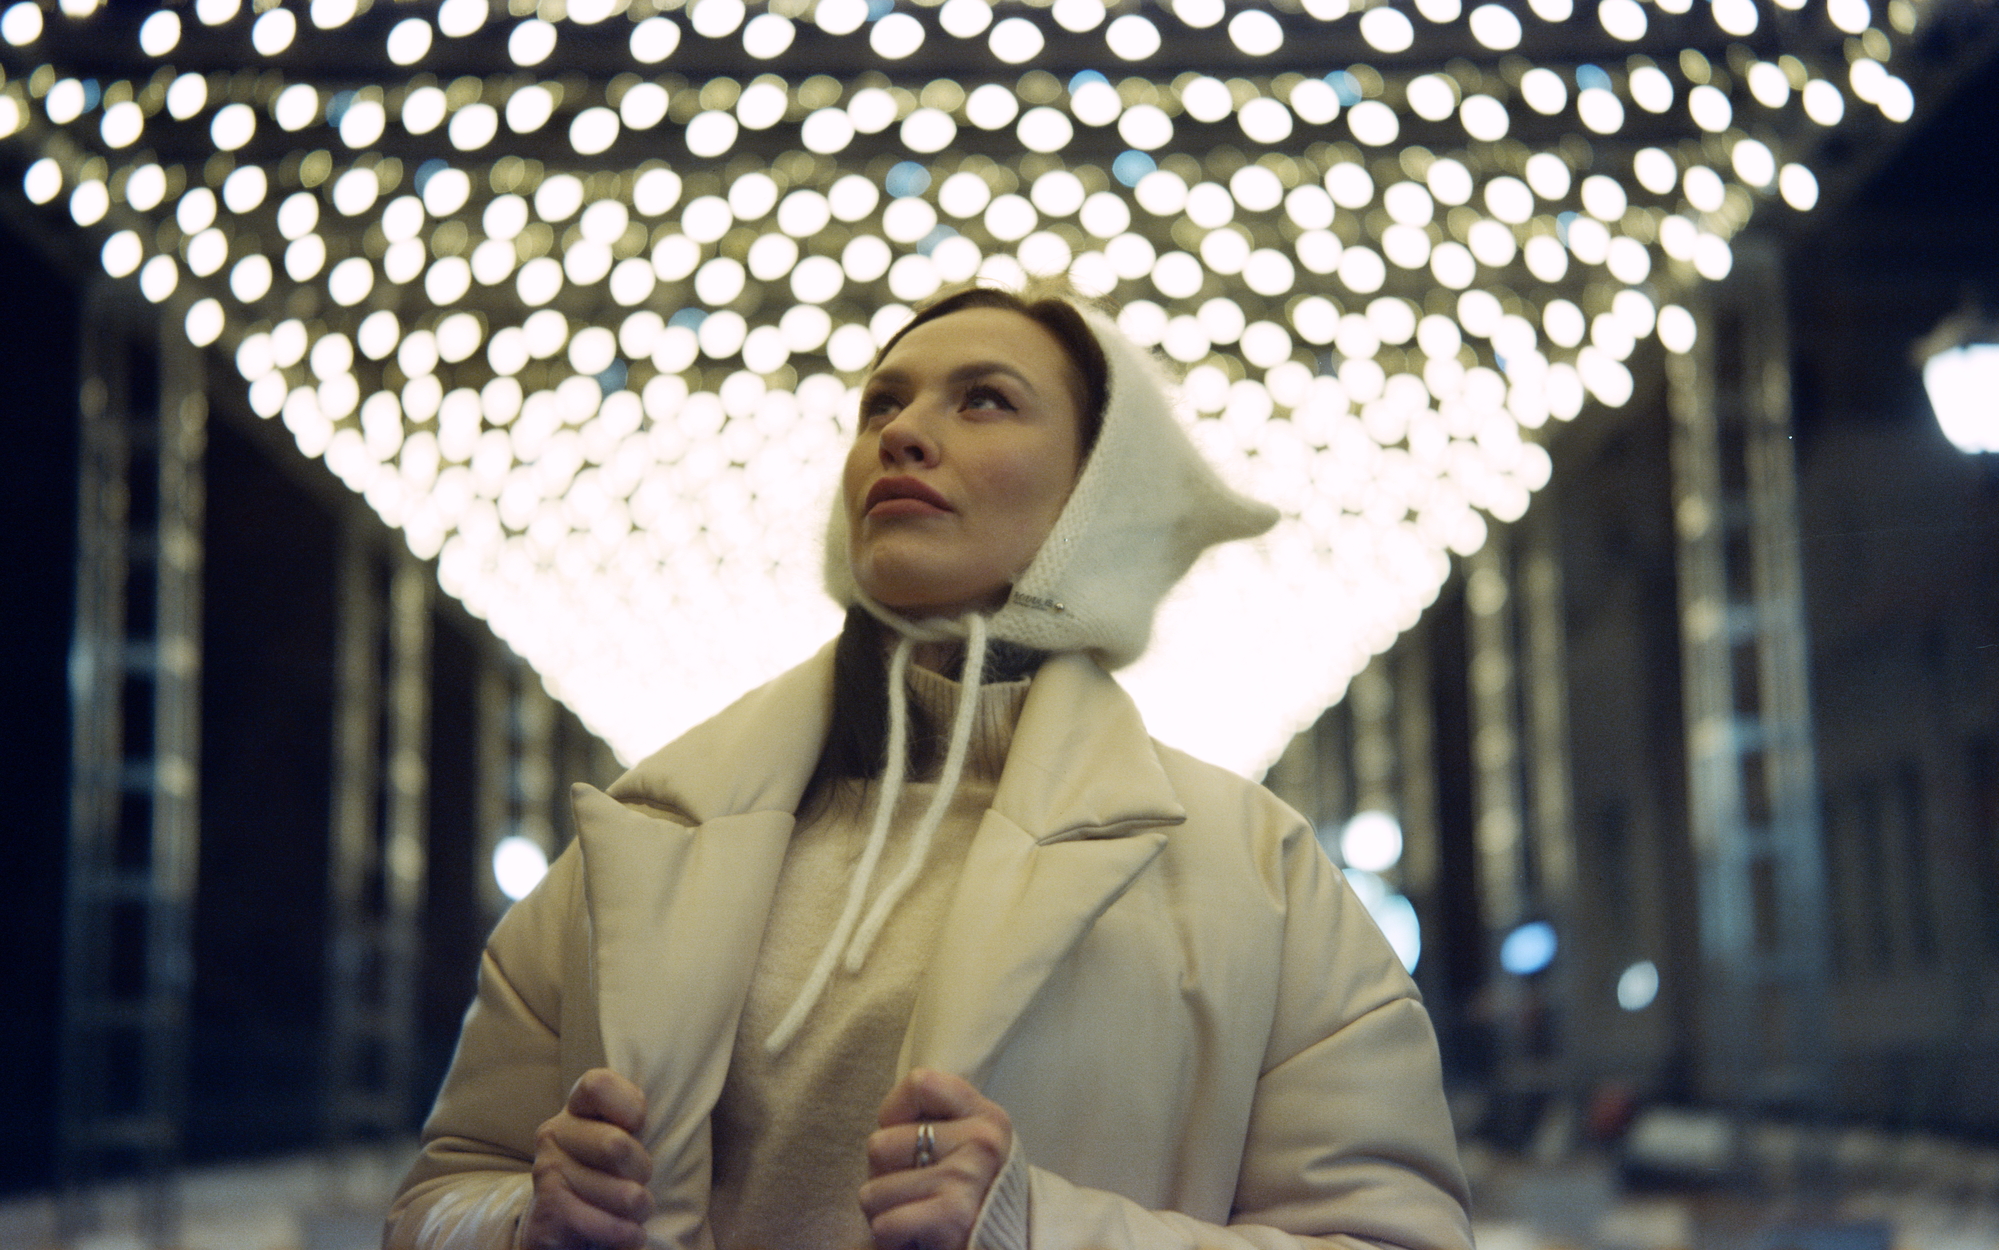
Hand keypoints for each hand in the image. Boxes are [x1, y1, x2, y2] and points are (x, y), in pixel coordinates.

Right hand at [520, 1069, 653, 1249]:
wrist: (560, 1226)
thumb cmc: (605, 1174)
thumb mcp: (621, 1138)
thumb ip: (636, 1118)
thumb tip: (686, 1085)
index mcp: (575, 1108)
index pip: (598, 1085)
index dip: (628, 1104)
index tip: (639, 1125)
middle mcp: (554, 1133)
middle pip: (616, 1145)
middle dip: (642, 1171)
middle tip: (641, 1181)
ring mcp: (548, 1171)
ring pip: (620, 1193)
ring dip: (639, 1208)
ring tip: (635, 1211)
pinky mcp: (548, 1212)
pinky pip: (607, 1226)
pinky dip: (627, 1235)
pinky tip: (630, 1234)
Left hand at [859, 1068, 1012, 1249]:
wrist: (1001, 1246)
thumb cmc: (968, 1196)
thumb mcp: (967, 1145)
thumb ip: (935, 1120)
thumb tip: (887, 1119)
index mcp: (986, 1115)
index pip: (919, 1083)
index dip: (894, 1113)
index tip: (905, 1138)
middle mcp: (982, 1140)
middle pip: (880, 1144)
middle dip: (883, 1177)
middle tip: (914, 1192)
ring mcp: (968, 1176)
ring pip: (873, 1191)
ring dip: (884, 1213)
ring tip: (915, 1214)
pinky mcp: (954, 1215)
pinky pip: (884, 1224)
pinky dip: (890, 1238)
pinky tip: (915, 1237)